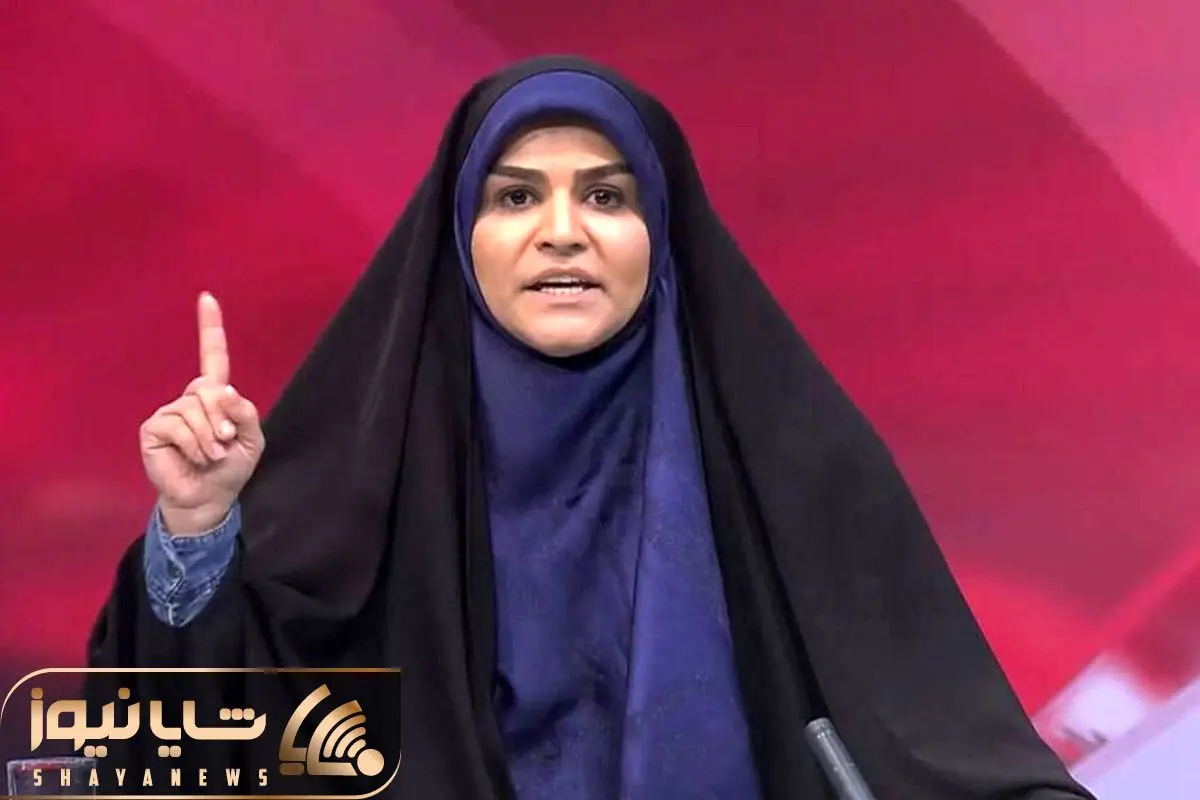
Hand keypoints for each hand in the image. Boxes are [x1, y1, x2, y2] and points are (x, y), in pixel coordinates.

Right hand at [139, 292, 264, 534]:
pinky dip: (194, 444)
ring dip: (210, 437)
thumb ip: (244, 412)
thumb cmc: (230, 468)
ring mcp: (169, 412)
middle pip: (209, 389)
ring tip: (210, 455)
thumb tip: (222, 390)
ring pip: (194, 409)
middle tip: (224, 443)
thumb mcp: (251, 439)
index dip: (210, 327)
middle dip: (222, 419)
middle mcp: (190, 399)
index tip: (207, 297)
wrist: (209, 497)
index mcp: (214, 396)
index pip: (212, 356)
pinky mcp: (153, 429)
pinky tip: (194, 457)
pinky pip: (177, 425)